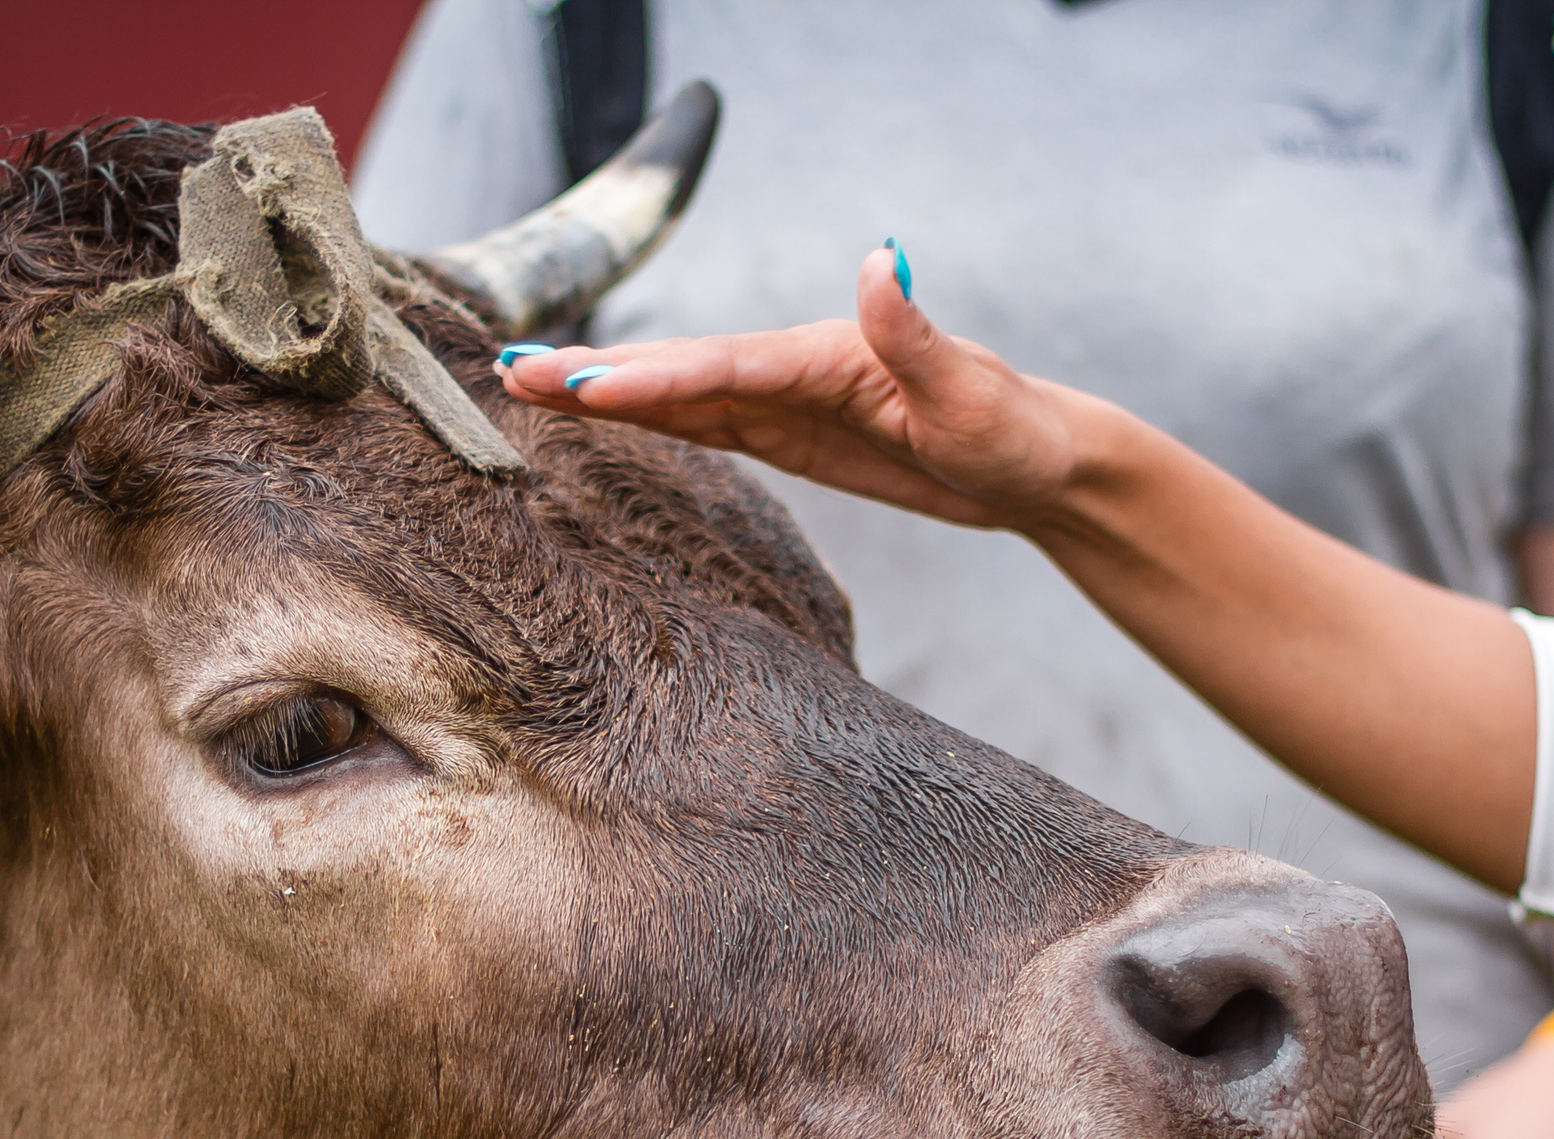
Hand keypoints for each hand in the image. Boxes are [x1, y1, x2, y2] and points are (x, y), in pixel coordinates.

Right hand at [497, 246, 1100, 527]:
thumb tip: (878, 262)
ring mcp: (789, 398)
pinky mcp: (792, 433)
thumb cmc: (1016, 429)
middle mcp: (797, 366)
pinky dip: (650, 417)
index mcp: (830, 353)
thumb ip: (915, 335)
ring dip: (607, 393)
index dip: (655, 378)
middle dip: (599, 375)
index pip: (727, 367)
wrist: (1041, 462)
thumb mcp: (973, 393)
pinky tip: (600, 415)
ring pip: (682, 395)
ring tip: (526, 386)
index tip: (587, 386)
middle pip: (683, 370)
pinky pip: (707, 425)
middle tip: (512, 373)